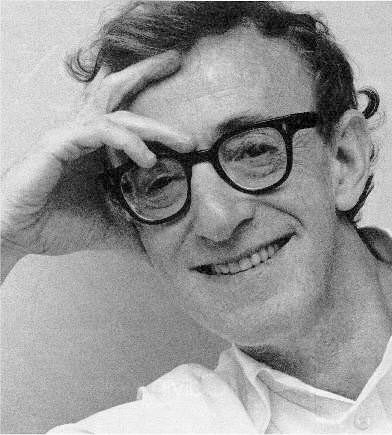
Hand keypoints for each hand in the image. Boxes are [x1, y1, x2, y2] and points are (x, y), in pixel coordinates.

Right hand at [1, 50, 188, 276]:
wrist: (16, 235)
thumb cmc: (57, 224)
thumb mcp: (108, 226)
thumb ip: (135, 228)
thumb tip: (164, 245)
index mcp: (95, 147)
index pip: (127, 116)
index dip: (156, 113)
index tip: (188, 124)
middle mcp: (84, 134)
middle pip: (117, 92)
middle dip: (147, 72)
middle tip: (176, 59)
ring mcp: (70, 135)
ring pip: (116, 112)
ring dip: (153, 125)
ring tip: (184, 143)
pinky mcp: (57, 144)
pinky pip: (98, 131)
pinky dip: (126, 141)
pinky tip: (146, 159)